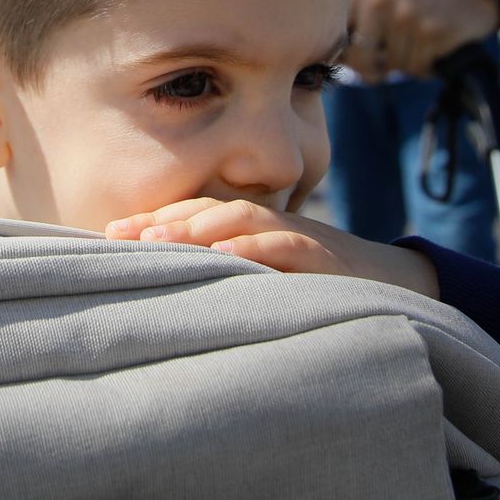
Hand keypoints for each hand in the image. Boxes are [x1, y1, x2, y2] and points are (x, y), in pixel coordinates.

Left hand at [105, 197, 438, 298]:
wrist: (392, 285)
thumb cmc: (314, 284)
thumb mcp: (259, 277)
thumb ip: (218, 273)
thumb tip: (162, 289)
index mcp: (245, 228)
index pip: (189, 215)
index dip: (148, 221)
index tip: (106, 234)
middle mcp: (264, 224)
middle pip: (204, 210)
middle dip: (159, 220)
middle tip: (116, 234)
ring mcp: (294, 235)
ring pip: (238, 218)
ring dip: (195, 225)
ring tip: (156, 239)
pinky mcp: (324, 256)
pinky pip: (286, 245)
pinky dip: (253, 247)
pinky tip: (223, 255)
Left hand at [346, 0, 499, 81]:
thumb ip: (352, 20)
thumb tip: (328, 60)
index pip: (336, 39)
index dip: (344, 58)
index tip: (354, 62)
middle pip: (359, 58)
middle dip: (369, 72)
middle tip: (380, 72)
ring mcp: (406, 14)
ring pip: (392, 66)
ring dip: (405, 66)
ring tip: (418, 47)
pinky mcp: (431, 31)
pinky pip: (416, 68)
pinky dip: (424, 68)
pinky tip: (434, 51)